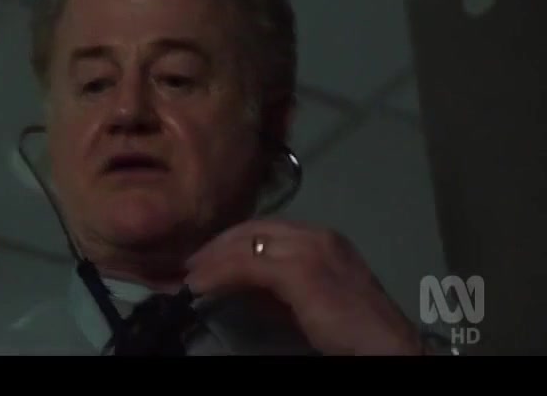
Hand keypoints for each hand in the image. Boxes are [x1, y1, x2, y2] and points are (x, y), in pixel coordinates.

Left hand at [184, 218, 423, 355]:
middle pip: (253, 229)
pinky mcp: (301, 270)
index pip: (266, 228)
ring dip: (213, 259)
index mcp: (323, 238)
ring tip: (191, 274)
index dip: (232, 240)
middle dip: (217, 244)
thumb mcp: (310, 298)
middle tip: (191, 263)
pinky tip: (201, 285)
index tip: (207, 256)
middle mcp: (316, 235)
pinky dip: (219, 273)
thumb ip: (278, 285)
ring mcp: (310, 249)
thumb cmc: (352, 329)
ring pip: (247, 244)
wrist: (385, 346)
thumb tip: (239, 282)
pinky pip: (248, 265)